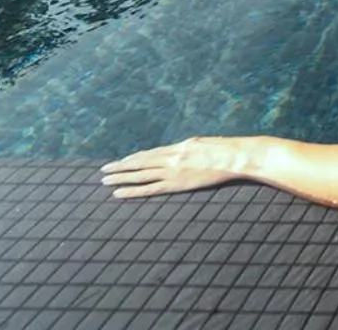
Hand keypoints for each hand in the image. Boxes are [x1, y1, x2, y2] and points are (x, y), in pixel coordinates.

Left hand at [101, 136, 249, 198]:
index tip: (122, 161)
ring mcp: (172, 170)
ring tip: (105, 181)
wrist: (234, 156)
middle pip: (140, 162)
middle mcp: (171, 157)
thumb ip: (189, 149)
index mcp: (178, 147)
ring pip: (139, 174)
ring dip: (120, 177)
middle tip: (103, 171)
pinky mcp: (176, 184)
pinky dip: (132, 191)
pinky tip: (119, 193)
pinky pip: (149, 188)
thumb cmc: (225, 151)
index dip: (134, 158)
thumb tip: (183, 151)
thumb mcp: (203, 145)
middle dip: (120, 167)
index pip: (151, 153)